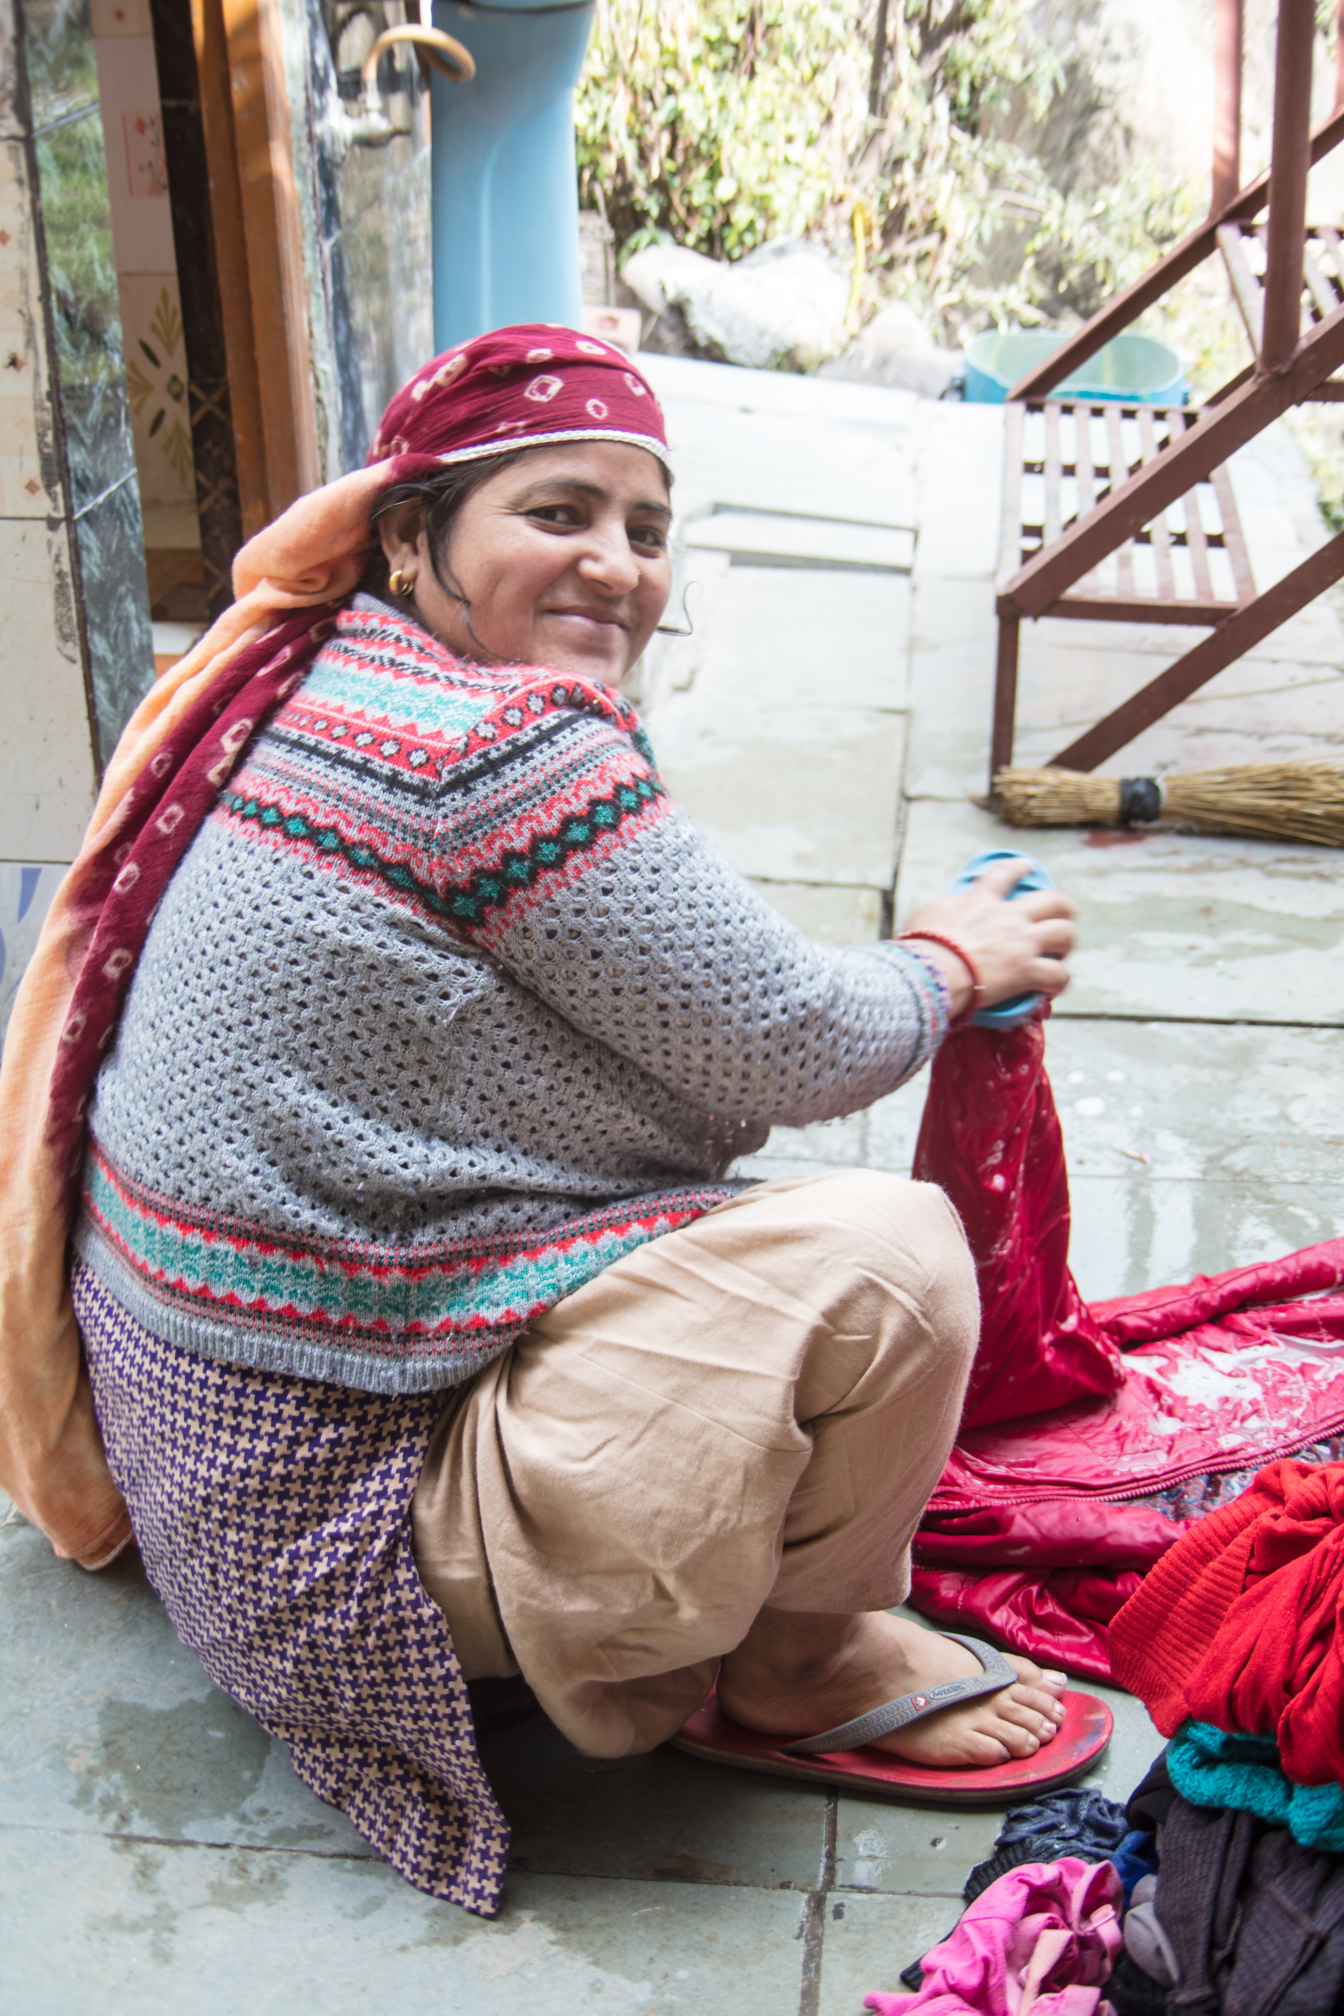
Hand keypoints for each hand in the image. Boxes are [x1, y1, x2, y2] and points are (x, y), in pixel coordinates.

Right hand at [899, 856, 1074, 1019]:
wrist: (930, 970)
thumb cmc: (920, 946)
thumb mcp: (926, 916)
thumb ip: (942, 912)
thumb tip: (940, 918)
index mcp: (981, 901)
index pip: (1004, 874)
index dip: (1019, 868)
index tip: (1027, 867)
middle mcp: (1008, 917)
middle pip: (1052, 900)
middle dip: (1062, 907)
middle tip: (1060, 916)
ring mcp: (1021, 943)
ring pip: (1064, 933)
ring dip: (1066, 942)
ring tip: (1062, 952)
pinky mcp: (1027, 971)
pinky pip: (1057, 975)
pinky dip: (1058, 982)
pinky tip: (1052, 989)